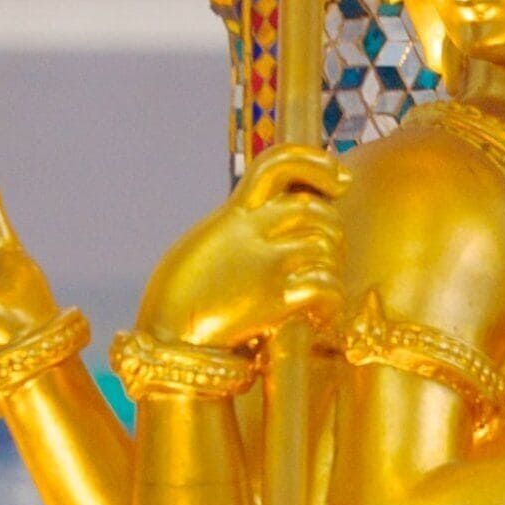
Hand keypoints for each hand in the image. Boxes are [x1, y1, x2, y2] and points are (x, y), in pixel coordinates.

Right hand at [139, 146, 343, 349]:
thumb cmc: (181, 299)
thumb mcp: (204, 245)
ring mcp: (265, 265)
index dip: (316, 162)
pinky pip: (326, 286)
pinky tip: (321, 310)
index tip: (339, 179)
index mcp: (232, 215)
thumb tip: (271, 227)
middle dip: (331, 227)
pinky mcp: (275, 303)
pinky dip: (332, 298)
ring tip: (319, 283)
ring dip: (332, 265)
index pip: (278, 164)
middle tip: (328, 249)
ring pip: (325, 246)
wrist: (165, 342)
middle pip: (315, 210)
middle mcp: (251, 232)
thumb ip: (238, 229)